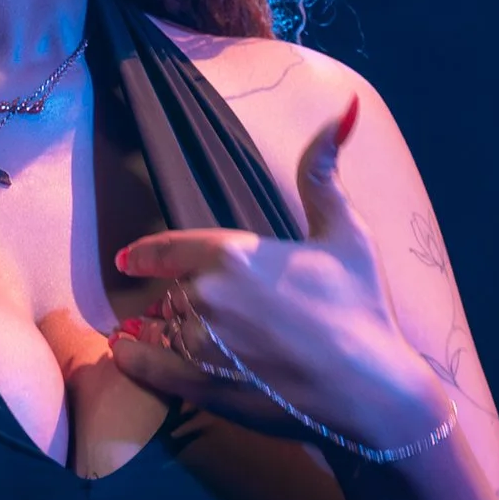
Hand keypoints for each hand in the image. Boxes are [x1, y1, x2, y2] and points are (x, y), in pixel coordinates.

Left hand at [107, 97, 448, 455]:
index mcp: (233, 254)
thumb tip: (343, 107)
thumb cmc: (362, 308)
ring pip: (160, 329)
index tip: (128, 258)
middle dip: (176, 298)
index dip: (147, 254)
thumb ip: (323, 174)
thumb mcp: (346, 233)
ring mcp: (199, 346)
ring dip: (157, 329)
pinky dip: (134, 359)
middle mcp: (206, 296)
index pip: (168, 248)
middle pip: (172, 292)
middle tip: (188, 310)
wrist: (370, 392)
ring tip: (156, 334)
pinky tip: (128, 354)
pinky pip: (148, 369)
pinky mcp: (200, 389)